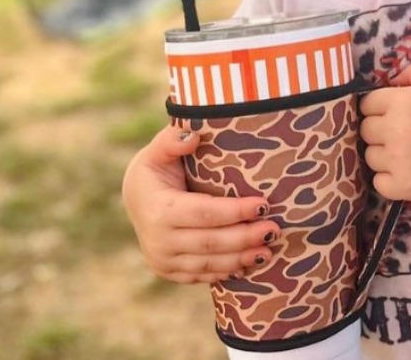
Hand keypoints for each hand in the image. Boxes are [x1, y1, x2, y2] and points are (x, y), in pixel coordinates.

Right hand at [121, 126, 279, 282]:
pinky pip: (202, 276)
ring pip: (209, 265)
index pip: (204, 213)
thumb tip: (193, 136)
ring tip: (269, 250)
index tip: (263, 205)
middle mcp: (158, 240)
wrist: (136, 201)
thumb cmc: (154, 171)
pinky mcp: (169, 272)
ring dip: (241, 259)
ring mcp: (162, 260)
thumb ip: (172, 140)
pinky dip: (227, 271)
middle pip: (210, 243)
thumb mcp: (157, 151)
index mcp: (158, 209)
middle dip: (245, 238)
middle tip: (274, 230)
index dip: (235, 211)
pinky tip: (250, 264)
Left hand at [359, 63, 410, 200]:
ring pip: (370, 156)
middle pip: (365, 130)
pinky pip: (378, 182)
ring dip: (384, 155)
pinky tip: (407, 172)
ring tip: (408, 155)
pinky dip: (389, 179)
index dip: (379, 109)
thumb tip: (390, 80)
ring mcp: (397, 160)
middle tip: (403, 135)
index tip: (394, 115)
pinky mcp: (403, 186)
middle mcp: (394, 129)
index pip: (367, 104)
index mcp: (401, 101)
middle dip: (380, 131)